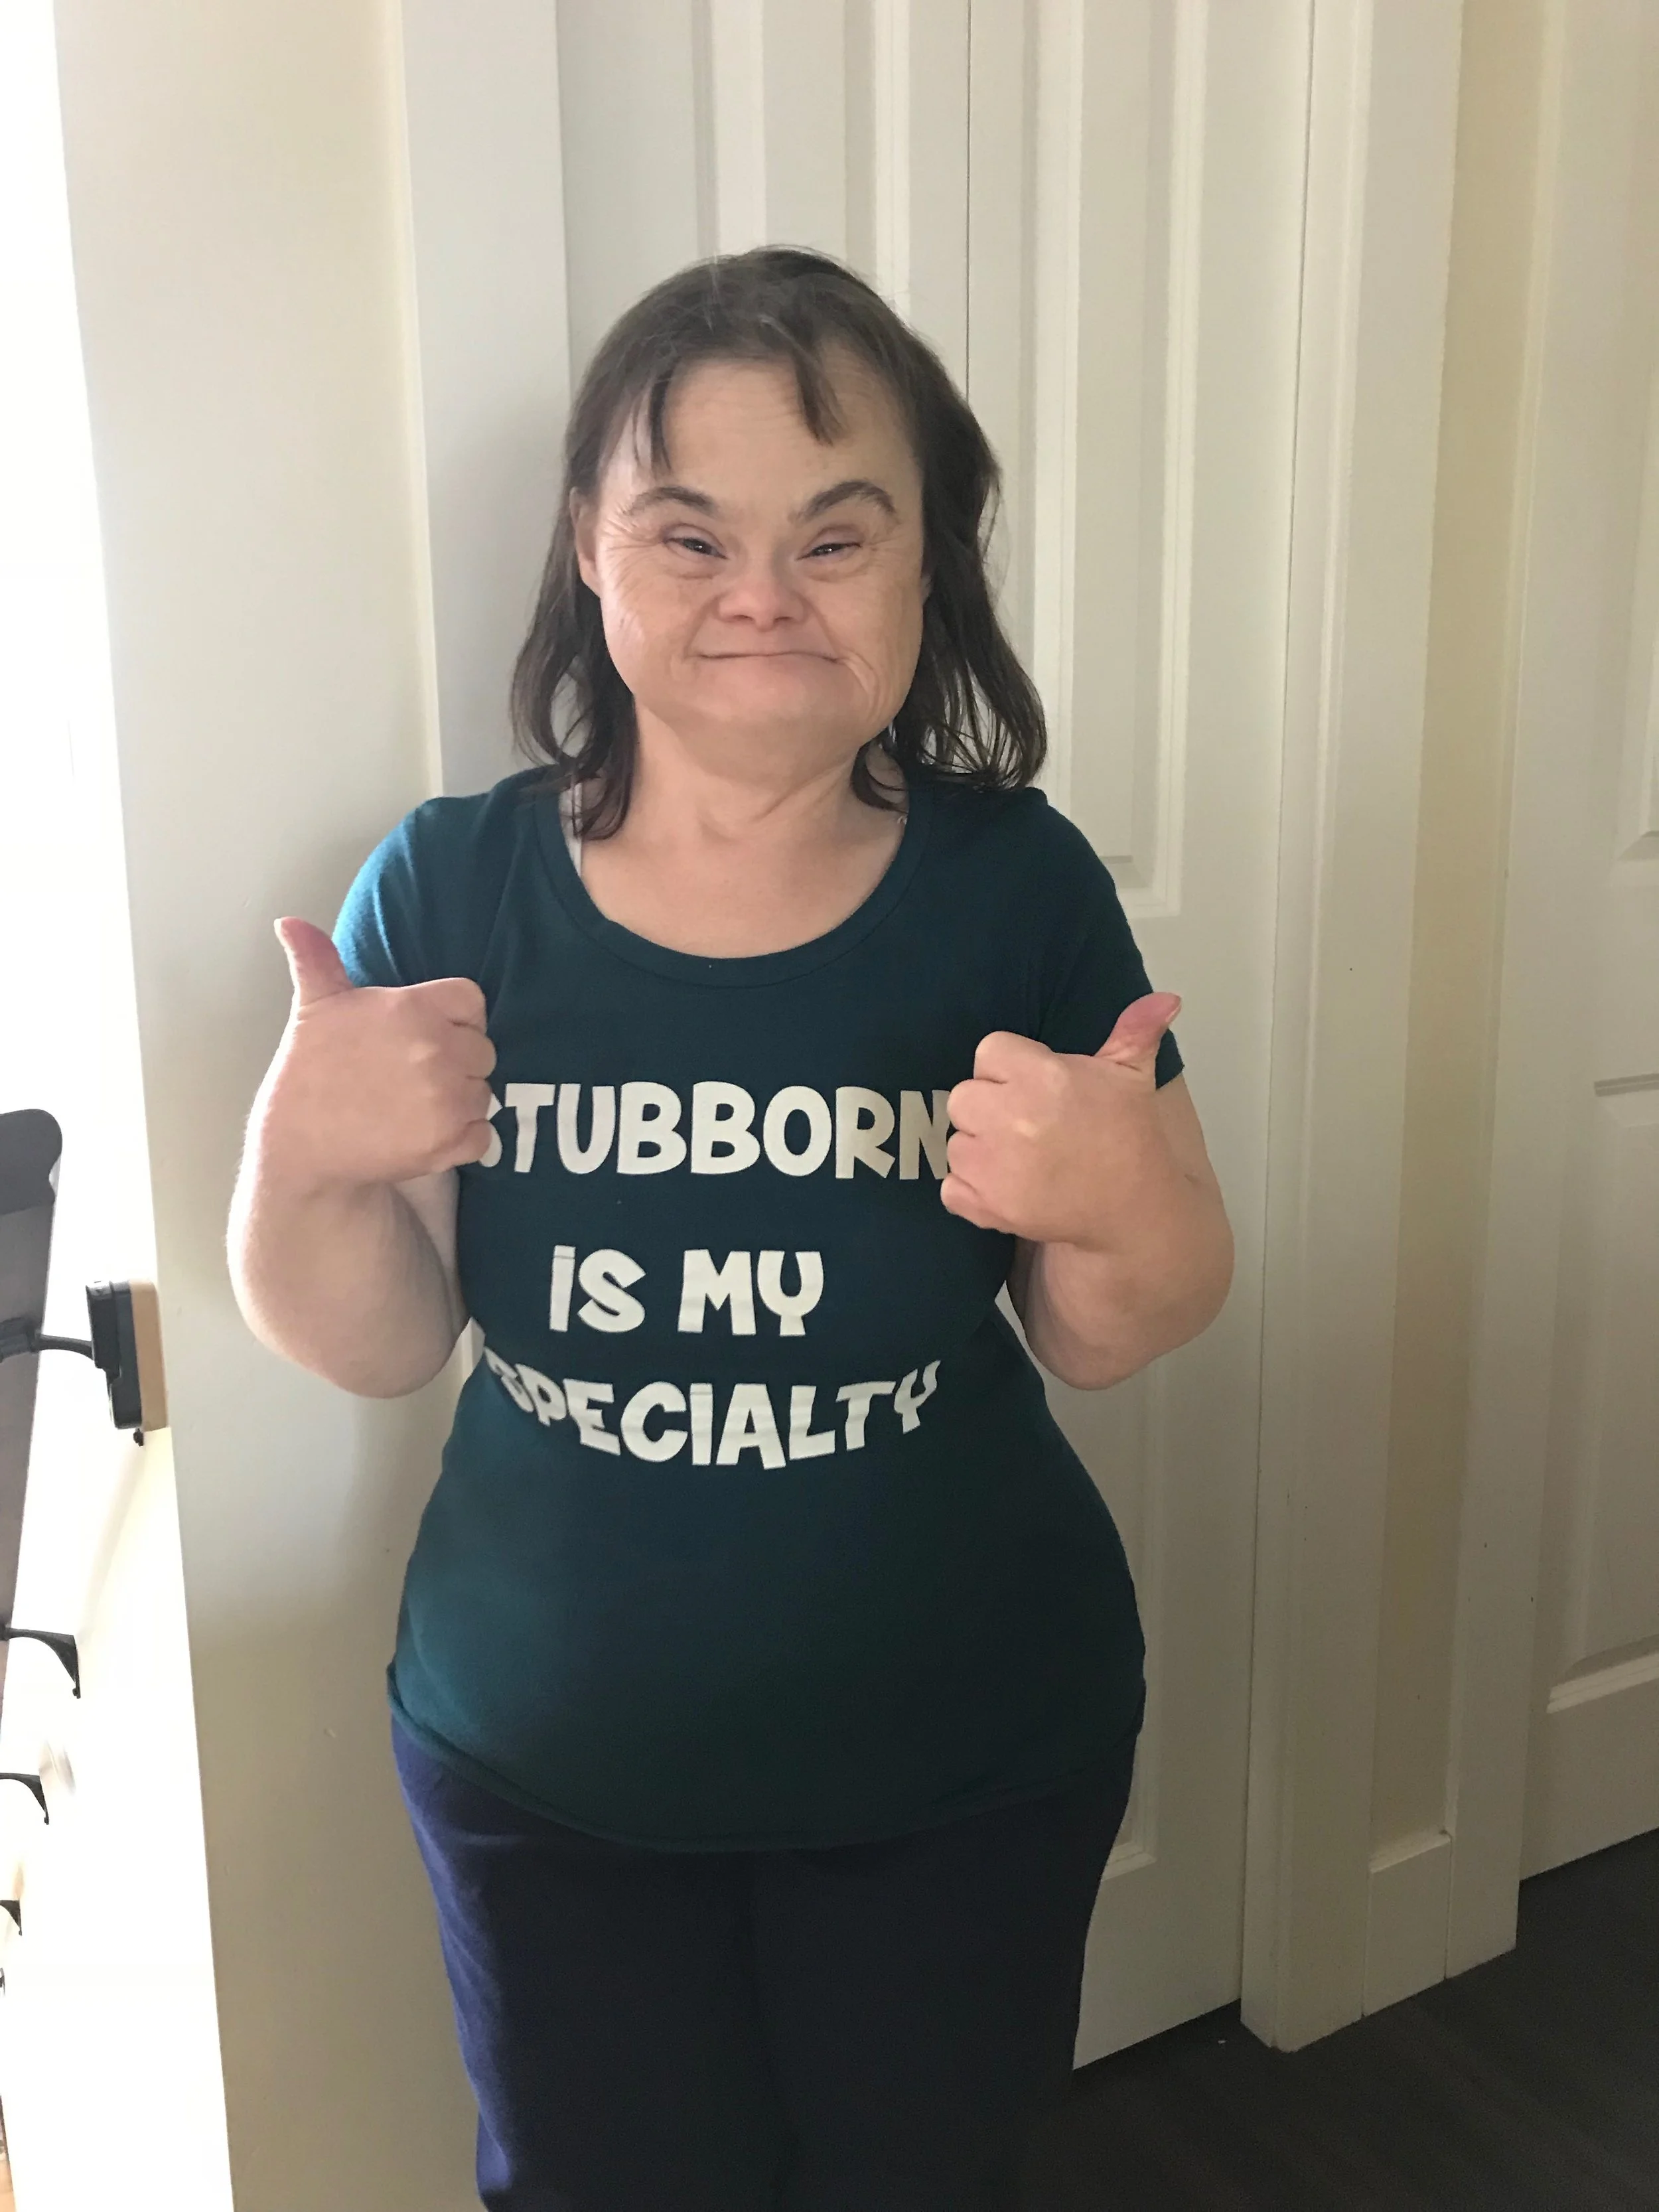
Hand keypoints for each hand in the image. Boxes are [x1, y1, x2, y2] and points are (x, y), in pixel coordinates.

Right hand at [254, 917, 497, 1190]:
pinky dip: (463, 1137)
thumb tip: (288, 920)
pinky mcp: (448, 1143)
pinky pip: (482, 1135)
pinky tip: (427, 1132)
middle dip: (458, 1061)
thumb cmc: (308, 1071)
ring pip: (483, 1093)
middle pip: (483, 1050)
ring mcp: (446, 1100)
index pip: (472, 1001)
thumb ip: (317, 959)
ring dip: (460, 1100)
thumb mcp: (314, 1006)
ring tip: (417, 1104)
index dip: (456, 1018)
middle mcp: (437, 1050)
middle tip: (418, 1074)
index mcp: (414, 1009)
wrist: (299, 1145)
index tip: (430, 1033)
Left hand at [939, 993, 1182, 1247]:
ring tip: (1021, 1158)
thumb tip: (1168, 997)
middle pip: (964, 1096)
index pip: (989, 1051)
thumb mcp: (1131, 1077)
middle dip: (989, 1107)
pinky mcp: (985, 1205)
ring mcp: (993, 1165)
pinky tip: (1006, 1186)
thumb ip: (1135, 1031)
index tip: (1034, 1087)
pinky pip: (950, 1188)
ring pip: (957, 1143)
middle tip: (1025, 1124)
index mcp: (1042, 1076)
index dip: (1009, 1068)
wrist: (1133, 1208)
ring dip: (980, 1149)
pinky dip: (970, 1191)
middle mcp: (1010, 1117)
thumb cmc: (1128, 1135)